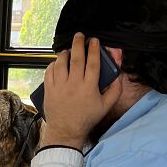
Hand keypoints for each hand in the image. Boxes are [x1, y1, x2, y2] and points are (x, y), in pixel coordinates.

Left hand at [41, 33, 121, 149]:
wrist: (66, 131)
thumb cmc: (86, 118)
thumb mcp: (106, 106)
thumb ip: (115, 89)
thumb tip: (118, 74)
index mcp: (89, 87)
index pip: (93, 63)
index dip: (94, 49)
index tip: (94, 41)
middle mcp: (74, 84)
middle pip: (76, 58)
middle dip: (78, 44)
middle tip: (79, 35)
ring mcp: (59, 86)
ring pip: (61, 62)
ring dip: (65, 53)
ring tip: (69, 50)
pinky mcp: (49, 89)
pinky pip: (50, 71)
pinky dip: (54, 64)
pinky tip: (58, 63)